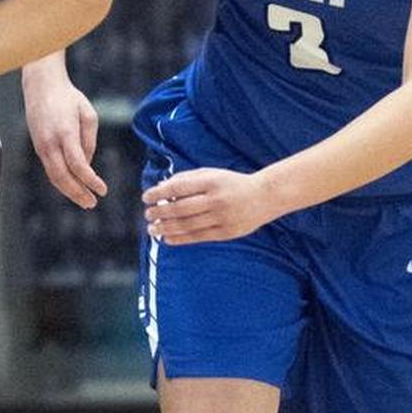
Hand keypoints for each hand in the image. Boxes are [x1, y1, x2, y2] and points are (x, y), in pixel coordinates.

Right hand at [24, 73, 106, 208]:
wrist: (41, 86)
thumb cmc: (69, 98)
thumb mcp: (88, 115)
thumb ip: (89, 141)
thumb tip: (87, 165)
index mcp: (65, 133)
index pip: (77, 165)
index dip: (90, 181)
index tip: (103, 190)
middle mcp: (50, 143)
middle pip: (63, 176)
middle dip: (78, 193)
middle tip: (92, 204)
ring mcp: (41, 146)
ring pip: (54, 177)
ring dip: (69, 192)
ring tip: (84, 201)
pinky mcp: (38, 148)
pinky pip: (50, 170)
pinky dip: (61, 182)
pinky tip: (73, 188)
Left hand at [144, 168, 275, 243]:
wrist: (264, 196)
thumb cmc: (232, 183)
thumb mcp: (211, 174)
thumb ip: (187, 179)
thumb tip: (161, 187)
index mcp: (211, 181)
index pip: (178, 187)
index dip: (159, 193)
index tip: (146, 197)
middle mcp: (215, 199)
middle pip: (180, 208)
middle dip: (160, 212)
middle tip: (147, 214)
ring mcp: (221, 217)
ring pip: (187, 224)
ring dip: (166, 228)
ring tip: (152, 229)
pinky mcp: (226, 232)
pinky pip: (198, 237)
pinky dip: (180, 239)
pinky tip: (167, 238)